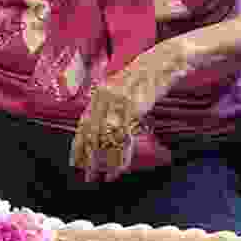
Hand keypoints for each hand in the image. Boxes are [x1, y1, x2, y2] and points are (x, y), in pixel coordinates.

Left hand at [70, 38, 187, 183]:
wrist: (165, 62)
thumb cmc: (146, 78)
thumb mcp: (123, 89)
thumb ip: (111, 106)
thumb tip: (104, 129)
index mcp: (100, 93)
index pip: (83, 124)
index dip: (78, 145)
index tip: (75, 162)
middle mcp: (105, 97)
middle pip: (92, 135)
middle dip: (90, 159)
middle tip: (88, 178)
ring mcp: (118, 102)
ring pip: (107, 139)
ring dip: (106, 162)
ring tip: (105, 178)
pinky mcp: (133, 107)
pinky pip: (124, 137)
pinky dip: (122, 155)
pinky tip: (121, 167)